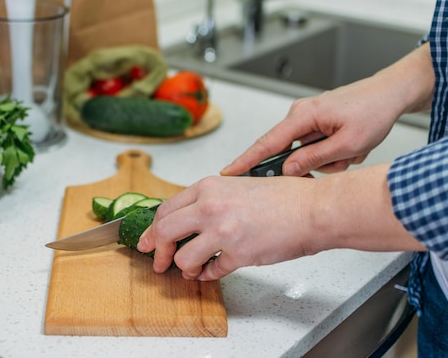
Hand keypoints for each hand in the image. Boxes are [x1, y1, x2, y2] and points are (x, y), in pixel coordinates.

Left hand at [137, 174, 317, 279]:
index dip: (152, 229)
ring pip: (183, 257)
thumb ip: (210, 201)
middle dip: (157, 251)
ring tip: (192, 269)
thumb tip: (189, 220)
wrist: (313, 209)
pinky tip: (213, 271)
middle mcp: (209, 207)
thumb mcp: (238, 186)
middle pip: (164, 232)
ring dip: (184, 268)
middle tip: (158, 262)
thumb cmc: (284, 197)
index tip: (147, 240)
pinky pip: (212, 271)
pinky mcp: (238, 254)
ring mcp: (222, 232)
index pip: (165, 209)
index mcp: (208, 188)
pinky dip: (209, 274)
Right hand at [221, 43, 434, 176]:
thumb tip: (288, 169)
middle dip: (312, 164)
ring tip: (352, 151)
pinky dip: (334, 152)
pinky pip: (316, 146)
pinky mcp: (318, 122)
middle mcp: (300, 114)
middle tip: (337, 162)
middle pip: (289, 152)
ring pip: (307, 153)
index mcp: (303, 116)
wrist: (391, 93)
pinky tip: (351, 146)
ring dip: (329, 159)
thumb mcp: (348, 144)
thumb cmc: (373, 111)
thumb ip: (314, 158)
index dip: (246, 160)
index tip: (228, 172)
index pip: (267, 143)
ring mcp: (308, 118)